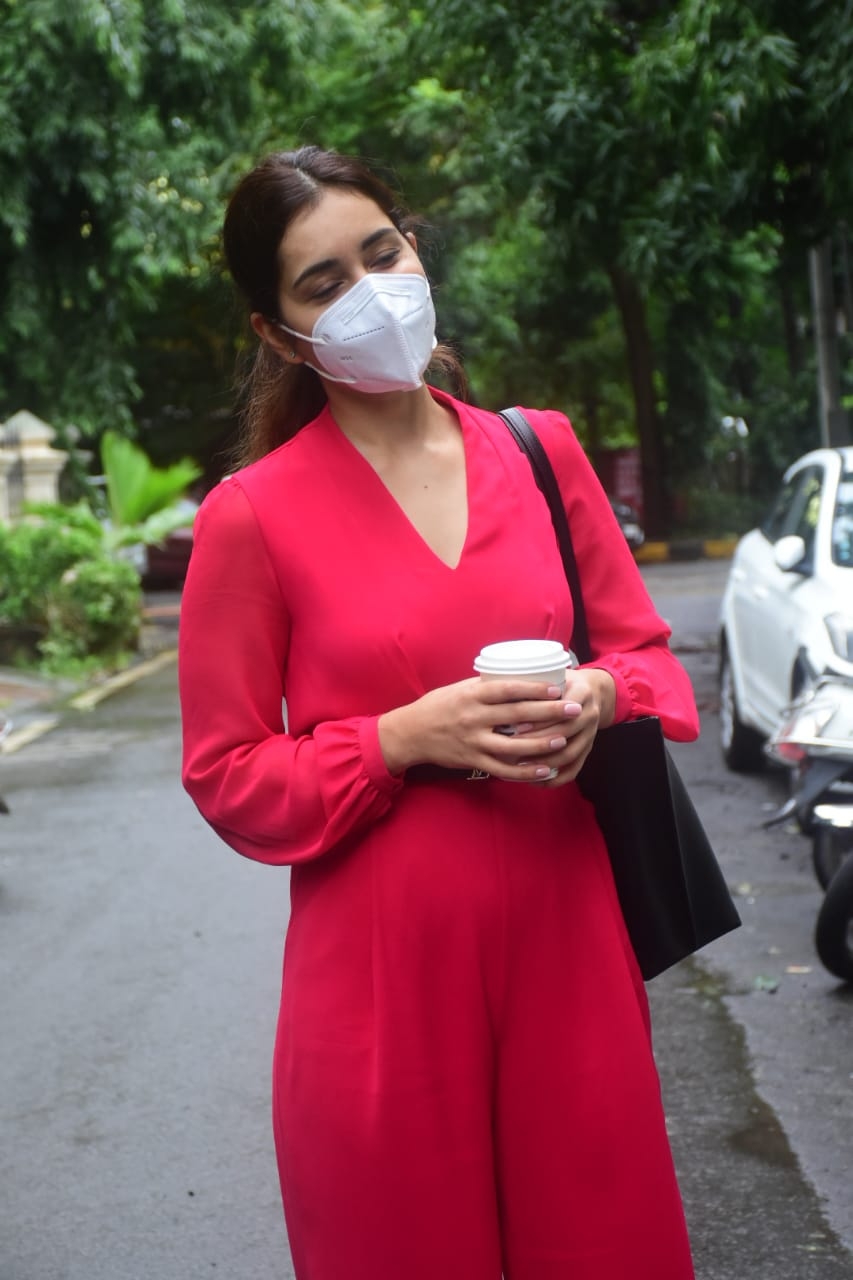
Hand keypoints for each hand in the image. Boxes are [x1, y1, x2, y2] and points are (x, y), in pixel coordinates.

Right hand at [378, 676, 585, 781]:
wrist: (411, 733)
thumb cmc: (439, 706)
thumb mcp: (460, 688)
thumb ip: (487, 687)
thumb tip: (519, 678)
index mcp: (473, 695)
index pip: (509, 689)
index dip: (535, 689)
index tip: (558, 688)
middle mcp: (474, 718)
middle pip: (517, 715)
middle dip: (549, 713)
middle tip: (574, 709)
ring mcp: (473, 741)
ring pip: (514, 745)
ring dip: (542, 744)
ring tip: (564, 739)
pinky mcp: (473, 760)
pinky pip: (503, 769)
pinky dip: (525, 771)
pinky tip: (545, 769)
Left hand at [509, 668, 615, 786]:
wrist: (593, 692)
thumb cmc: (562, 682)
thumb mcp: (553, 675)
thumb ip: (532, 682)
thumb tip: (496, 685)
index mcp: (581, 691)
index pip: (560, 707)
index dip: (539, 718)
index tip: (516, 724)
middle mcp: (590, 713)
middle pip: (564, 732)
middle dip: (537, 741)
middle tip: (511, 746)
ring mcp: (591, 734)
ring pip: (569, 754)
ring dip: (544, 762)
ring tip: (519, 765)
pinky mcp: (588, 750)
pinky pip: (574, 769)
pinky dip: (555, 778)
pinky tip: (535, 782)